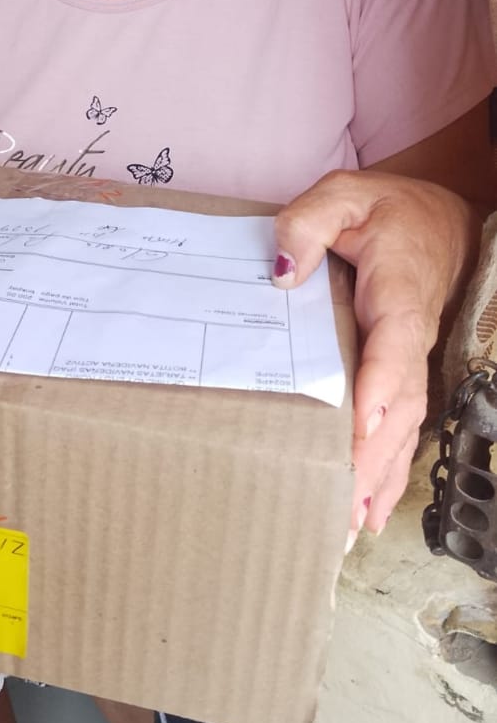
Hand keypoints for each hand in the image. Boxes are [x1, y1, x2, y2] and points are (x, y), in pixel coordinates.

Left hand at [272, 171, 481, 540]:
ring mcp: (411, 364)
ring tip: (349, 529)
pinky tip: (366, 512)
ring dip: (378, 480)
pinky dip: (387, 474)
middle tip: (343, 507)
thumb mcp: (346, 193)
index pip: (395, 348)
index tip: (360, 428)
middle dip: (373, 460)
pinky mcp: (403, 378)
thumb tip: (282, 273)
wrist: (441, 222)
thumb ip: (310, 222)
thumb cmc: (388, 210)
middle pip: (399, 408)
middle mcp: (410, 340)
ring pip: (401, 429)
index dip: (380, 389)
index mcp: (398, 296)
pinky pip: (400, 430)